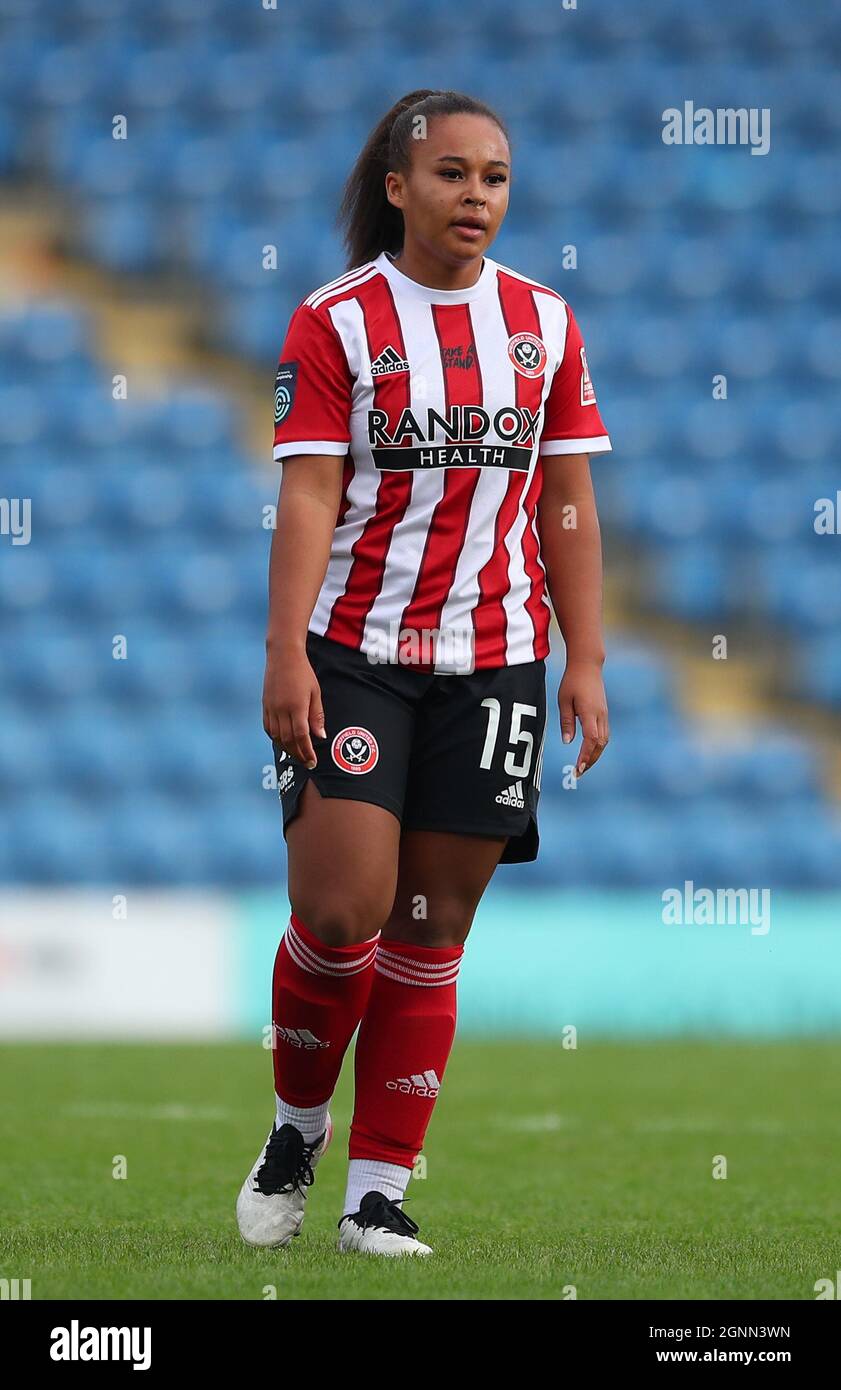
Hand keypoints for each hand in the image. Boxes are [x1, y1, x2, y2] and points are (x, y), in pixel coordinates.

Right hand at [262, 649, 326, 769]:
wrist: (283, 656)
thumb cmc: (303, 673)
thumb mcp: (315, 693)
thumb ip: (317, 716)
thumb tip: (320, 736)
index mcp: (296, 706)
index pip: (301, 736)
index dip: (307, 751)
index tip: (313, 761)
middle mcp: (281, 709)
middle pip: (288, 740)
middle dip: (298, 754)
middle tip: (307, 763)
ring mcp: (271, 708)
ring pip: (277, 737)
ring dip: (287, 749)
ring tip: (297, 755)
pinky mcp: (265, 706)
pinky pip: (268, 728)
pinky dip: (276, 738)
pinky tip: (284, 742)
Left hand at [558, 659, 608, 777]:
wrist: (588, 664)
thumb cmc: (572, 681)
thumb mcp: (563, 700)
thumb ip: (566, 722)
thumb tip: (568, 742)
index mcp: (590, 712)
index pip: (591, 739)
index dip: (586, 755)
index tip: (579, 768)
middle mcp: (600, 715)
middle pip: (600, 744)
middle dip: (591, 760)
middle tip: (579, 773)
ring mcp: (604, 714)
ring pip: (604, 740)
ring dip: (595, 755)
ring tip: (584, 766)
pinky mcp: (604, 713)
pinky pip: (604, 734)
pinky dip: (597, 746)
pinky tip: (589, 752)